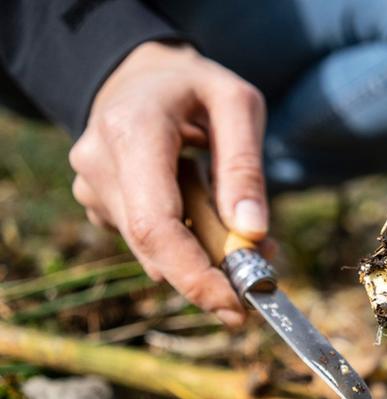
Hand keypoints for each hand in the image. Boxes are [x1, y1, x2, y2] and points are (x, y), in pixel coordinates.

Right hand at [70, 41, 268, 325]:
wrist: (142, 76)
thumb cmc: (197, 86)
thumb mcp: (237, 104)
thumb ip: (245, 167)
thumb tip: (252, 233)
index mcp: (132, 131)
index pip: (155, 224)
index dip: (194, 274)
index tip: (236, 303)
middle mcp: (99, 164)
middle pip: (153, 247)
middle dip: (210, 274)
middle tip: (263, 276)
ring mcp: (92, 188)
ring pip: (153, 250)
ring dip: (204, 257)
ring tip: (246, 232)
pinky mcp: (99, 205)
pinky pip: (148, 241)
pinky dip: (186, 244)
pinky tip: (209, 217)